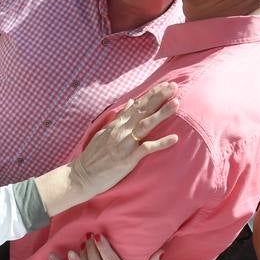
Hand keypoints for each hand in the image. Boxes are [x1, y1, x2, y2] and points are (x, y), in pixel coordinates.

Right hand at [67, 82, 179, 197]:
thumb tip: (130, 101)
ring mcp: (125, 144)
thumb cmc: (94, 155)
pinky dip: (160, 143)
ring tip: (176, 103)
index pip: (138, 105)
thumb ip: (120, 116)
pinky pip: (146, 149)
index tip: (165, 84)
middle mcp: (122, 130)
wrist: (83, 175)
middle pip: (143, 110)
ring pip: (146, 125)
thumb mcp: (105, 131)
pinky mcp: (128, 159)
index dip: (152, 94)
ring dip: (161, 113)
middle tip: (174, 86)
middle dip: (159, 97)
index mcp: (117, 124)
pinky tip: (175, 138)